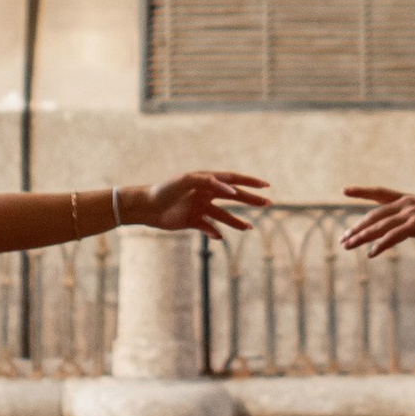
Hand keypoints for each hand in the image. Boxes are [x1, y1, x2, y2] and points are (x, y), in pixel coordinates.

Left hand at [142, 171, 270, 239]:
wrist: (146, 206)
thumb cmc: (166, 189)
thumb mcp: (187, 180)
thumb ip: (210, 181)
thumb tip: (232, 190)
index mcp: (206, 180)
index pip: (233, 179)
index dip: (250, 181)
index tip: (266, 185)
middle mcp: (206, 193)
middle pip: (234, 197)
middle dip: (251, 200)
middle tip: (268, 203)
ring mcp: (200, 207)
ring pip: (224, 215)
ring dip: (236, 222)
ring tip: (249, 228)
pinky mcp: (192, 220)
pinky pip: (208, 227)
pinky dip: (214, 232)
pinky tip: (220, 236)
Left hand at [340, 188, 414, 254]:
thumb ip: (412, 221)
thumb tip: (400, 231)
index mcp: (408, 199)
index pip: (379, 193)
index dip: (361, 191)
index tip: (344, 190)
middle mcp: (406, 203)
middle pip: (374, 215)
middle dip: (356, 228)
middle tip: (343, 239)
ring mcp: (411, 213)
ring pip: (378, 226)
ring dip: (361, 237)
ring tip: (348, 246)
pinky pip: (392, 236)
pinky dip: (380, 245)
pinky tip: (371, 254)